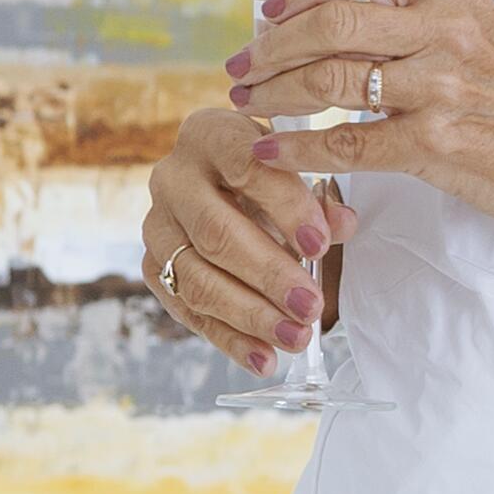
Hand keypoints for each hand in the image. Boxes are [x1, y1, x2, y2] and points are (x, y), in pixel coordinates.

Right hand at [137, 104, 334, 375]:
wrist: (220, 184)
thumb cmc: (268, 178)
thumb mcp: (298, 174)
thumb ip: (320, 201)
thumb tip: (341, 225)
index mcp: (210, 136)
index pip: (244, 166)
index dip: (284, 206)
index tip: (320, 245)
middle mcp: (172, 177)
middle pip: (215, 232)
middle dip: (268, 274)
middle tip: (310, 306)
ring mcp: (156, 226)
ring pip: (196, 277)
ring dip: (249, 315)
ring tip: (295, 338)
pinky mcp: (152, 268)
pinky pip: (186, 310)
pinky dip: (228, 339)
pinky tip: (264, 358)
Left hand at [229, 0, 493, 236]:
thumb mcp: (475, 23)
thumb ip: (410, 12)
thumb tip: (320, 13)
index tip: (273, 7)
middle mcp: (445, 29)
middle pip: (331, 21)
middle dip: (272, 46)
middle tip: (242, 66)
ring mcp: (439, 86)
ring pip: (329, 80)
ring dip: (274, 93)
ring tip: (248, 104)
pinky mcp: (434, 142)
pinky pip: (346, 142)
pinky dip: (298, 147)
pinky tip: (271, 151)